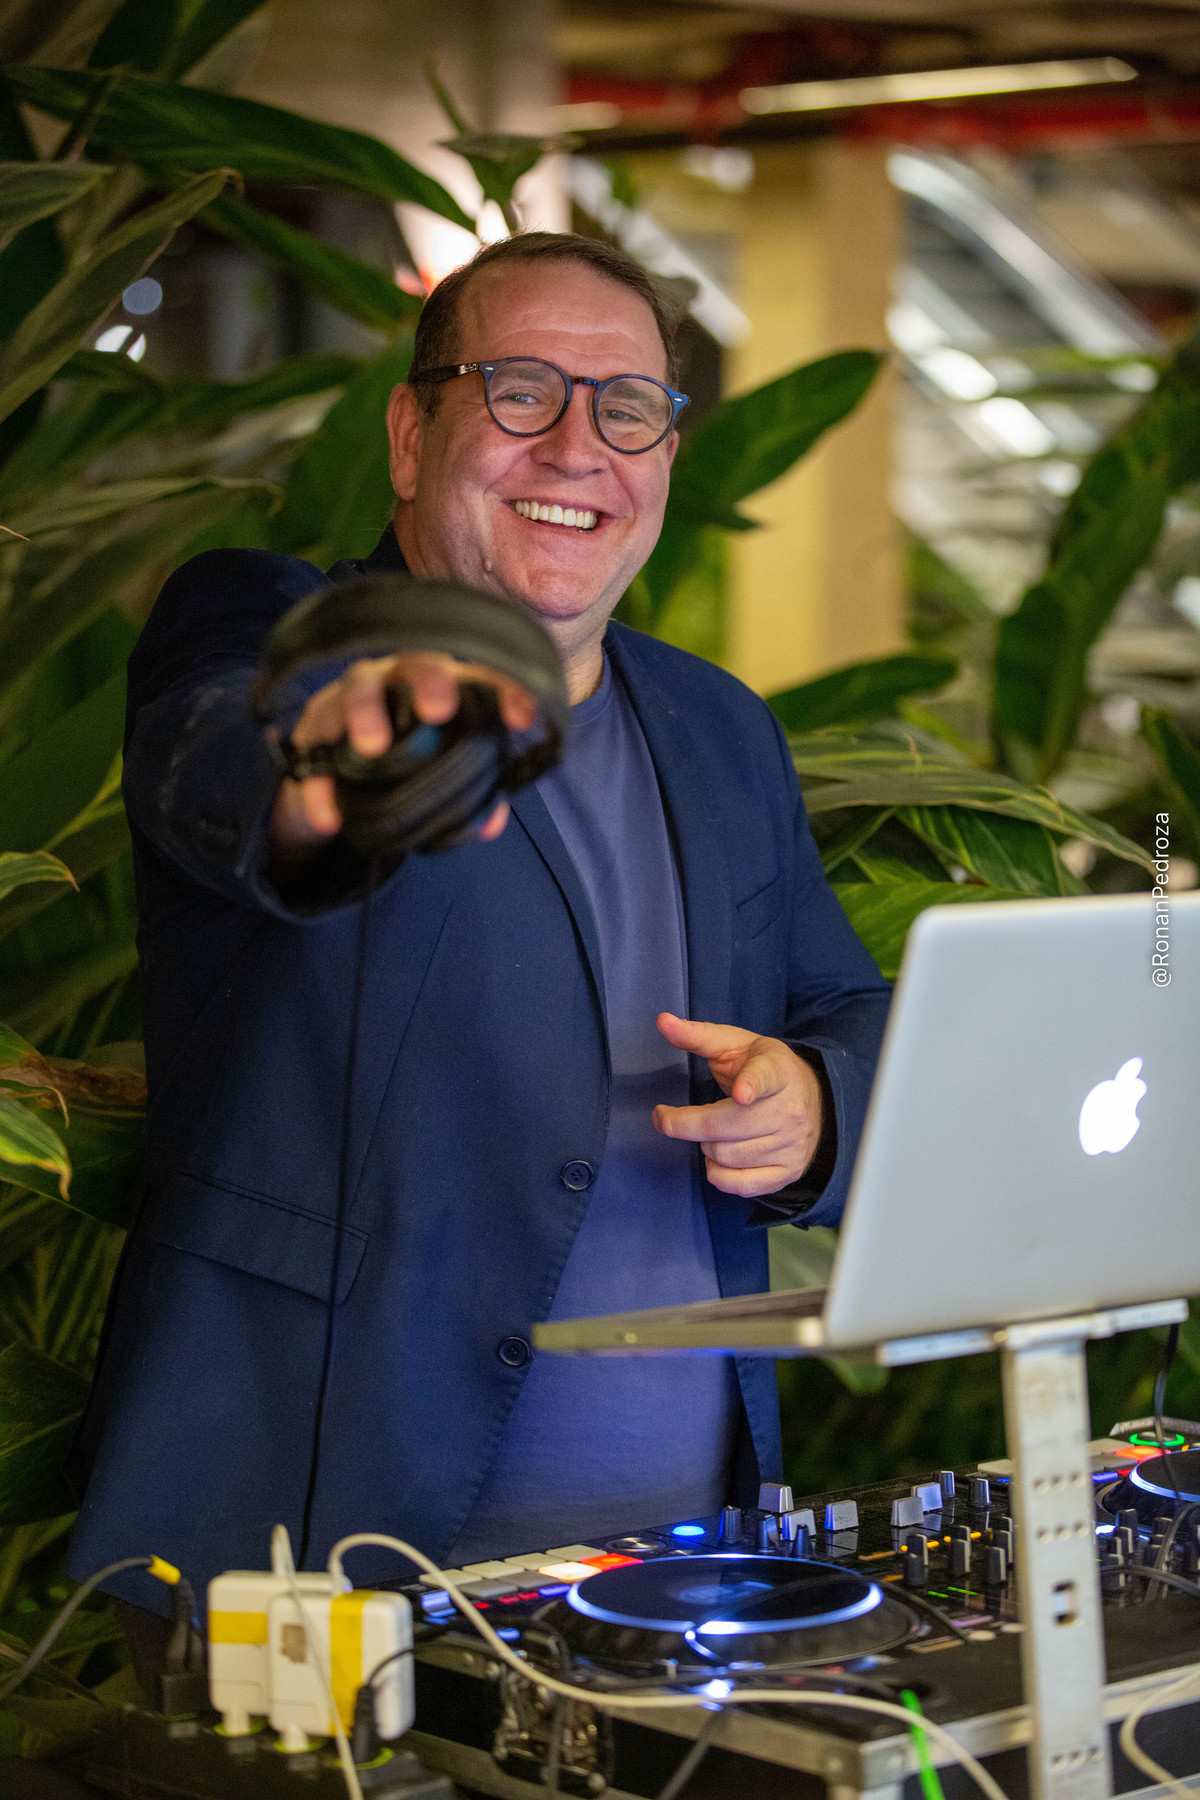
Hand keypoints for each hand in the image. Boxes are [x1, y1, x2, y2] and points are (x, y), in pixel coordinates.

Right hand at [270, 652, 537, 856]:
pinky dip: (319, 787)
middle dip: (430, 682)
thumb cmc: (404, 764)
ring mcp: (352, 698)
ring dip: (365, 711)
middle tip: (439, 711)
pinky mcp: (313, 730)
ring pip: (358, 686)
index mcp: (443, 688)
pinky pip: (313, 750)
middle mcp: (399, 681)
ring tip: (373, 748)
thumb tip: (491, 823)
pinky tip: (331, 818)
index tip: (522, 718)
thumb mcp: (439, 779)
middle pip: (416, 663)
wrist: (338, 781)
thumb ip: (470, 797)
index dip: (504, 690)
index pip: (479, 678)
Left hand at [652, 1013, 823, 1197]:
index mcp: (777, 1071)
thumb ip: (698, 1035)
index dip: (751, 1085)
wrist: (813, 1098)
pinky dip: (719, 1175)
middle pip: (726, 1126)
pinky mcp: (788, 1172)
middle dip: (684, 1124)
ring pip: (727, 1155)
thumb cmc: (763, 1068)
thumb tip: (663, 1021)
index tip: (741, 1093)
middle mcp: (789, 1110)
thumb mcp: (736, 1044)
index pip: (765, 1078)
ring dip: (705, 1147)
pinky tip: (716, 1159)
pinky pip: (743, 1185)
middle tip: (666, 1117)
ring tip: (708, 1132)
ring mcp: (791, 1144)